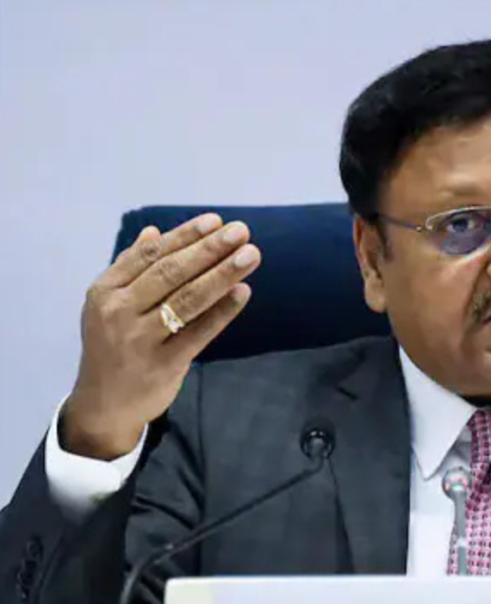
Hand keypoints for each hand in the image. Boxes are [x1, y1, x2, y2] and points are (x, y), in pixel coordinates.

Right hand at [61, 213, 260, 458]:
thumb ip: (130, 268)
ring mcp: (140, 339)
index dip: (185, 236)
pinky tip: (243, 292)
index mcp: (105, 290)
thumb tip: (154, 231)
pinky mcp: (163, 364)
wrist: (102, 406)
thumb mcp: (109, 305)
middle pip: (171, 273)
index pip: (151, 255)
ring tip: (250, 255)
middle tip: (242, 231)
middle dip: (209, 249)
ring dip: (222, 273)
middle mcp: (119, 311)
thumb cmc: (113, 347)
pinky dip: (223, 311)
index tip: (216, 221)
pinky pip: (199, 332)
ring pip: (187, 299)